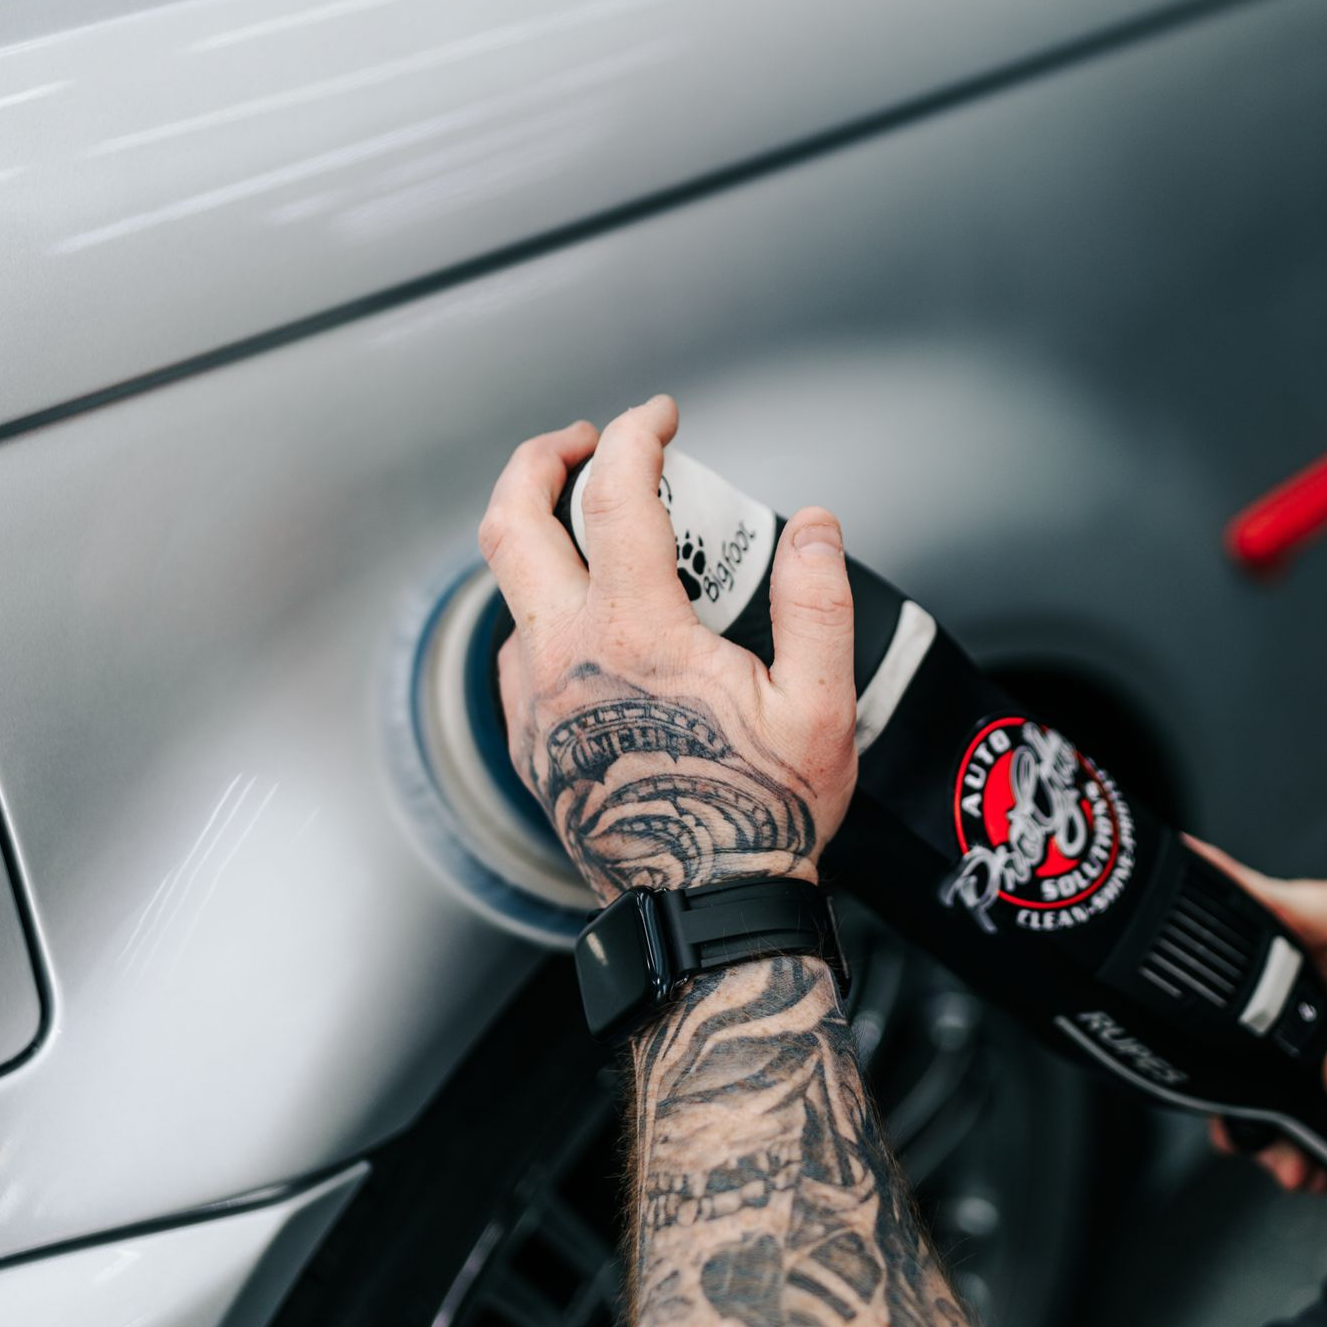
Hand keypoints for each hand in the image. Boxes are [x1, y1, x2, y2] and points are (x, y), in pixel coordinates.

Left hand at [480, 399, 856, 899]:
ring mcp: (536, 701)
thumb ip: (818, 601)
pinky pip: (517, 650)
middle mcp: (565, 657)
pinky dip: (543, 609)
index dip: (637, 436)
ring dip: (538, 535)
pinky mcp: (528, 741)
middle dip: (539, 460)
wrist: (704, 908)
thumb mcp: (820, 705)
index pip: (616, 496)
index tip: (661, 418)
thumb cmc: (763, 816)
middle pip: (512, 520)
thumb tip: (813, 523)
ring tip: (585, 526)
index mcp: (635, 634)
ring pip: (507, 587)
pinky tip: (586, 620)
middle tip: (582, 442)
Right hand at [1189, 840, 1326, 1193]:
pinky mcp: (1317, 1049)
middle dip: (1234, 1051)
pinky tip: (1301, 1155)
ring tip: (1281, 1150)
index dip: (1207, 896)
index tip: (1158, 902)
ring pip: (1248, 1046)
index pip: (1262, 899)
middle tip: (1239, 1102)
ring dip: (1257, 1106)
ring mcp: (1318, 1006)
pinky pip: (1271, 1082)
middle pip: (1239, 984)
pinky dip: (1279, 1128)